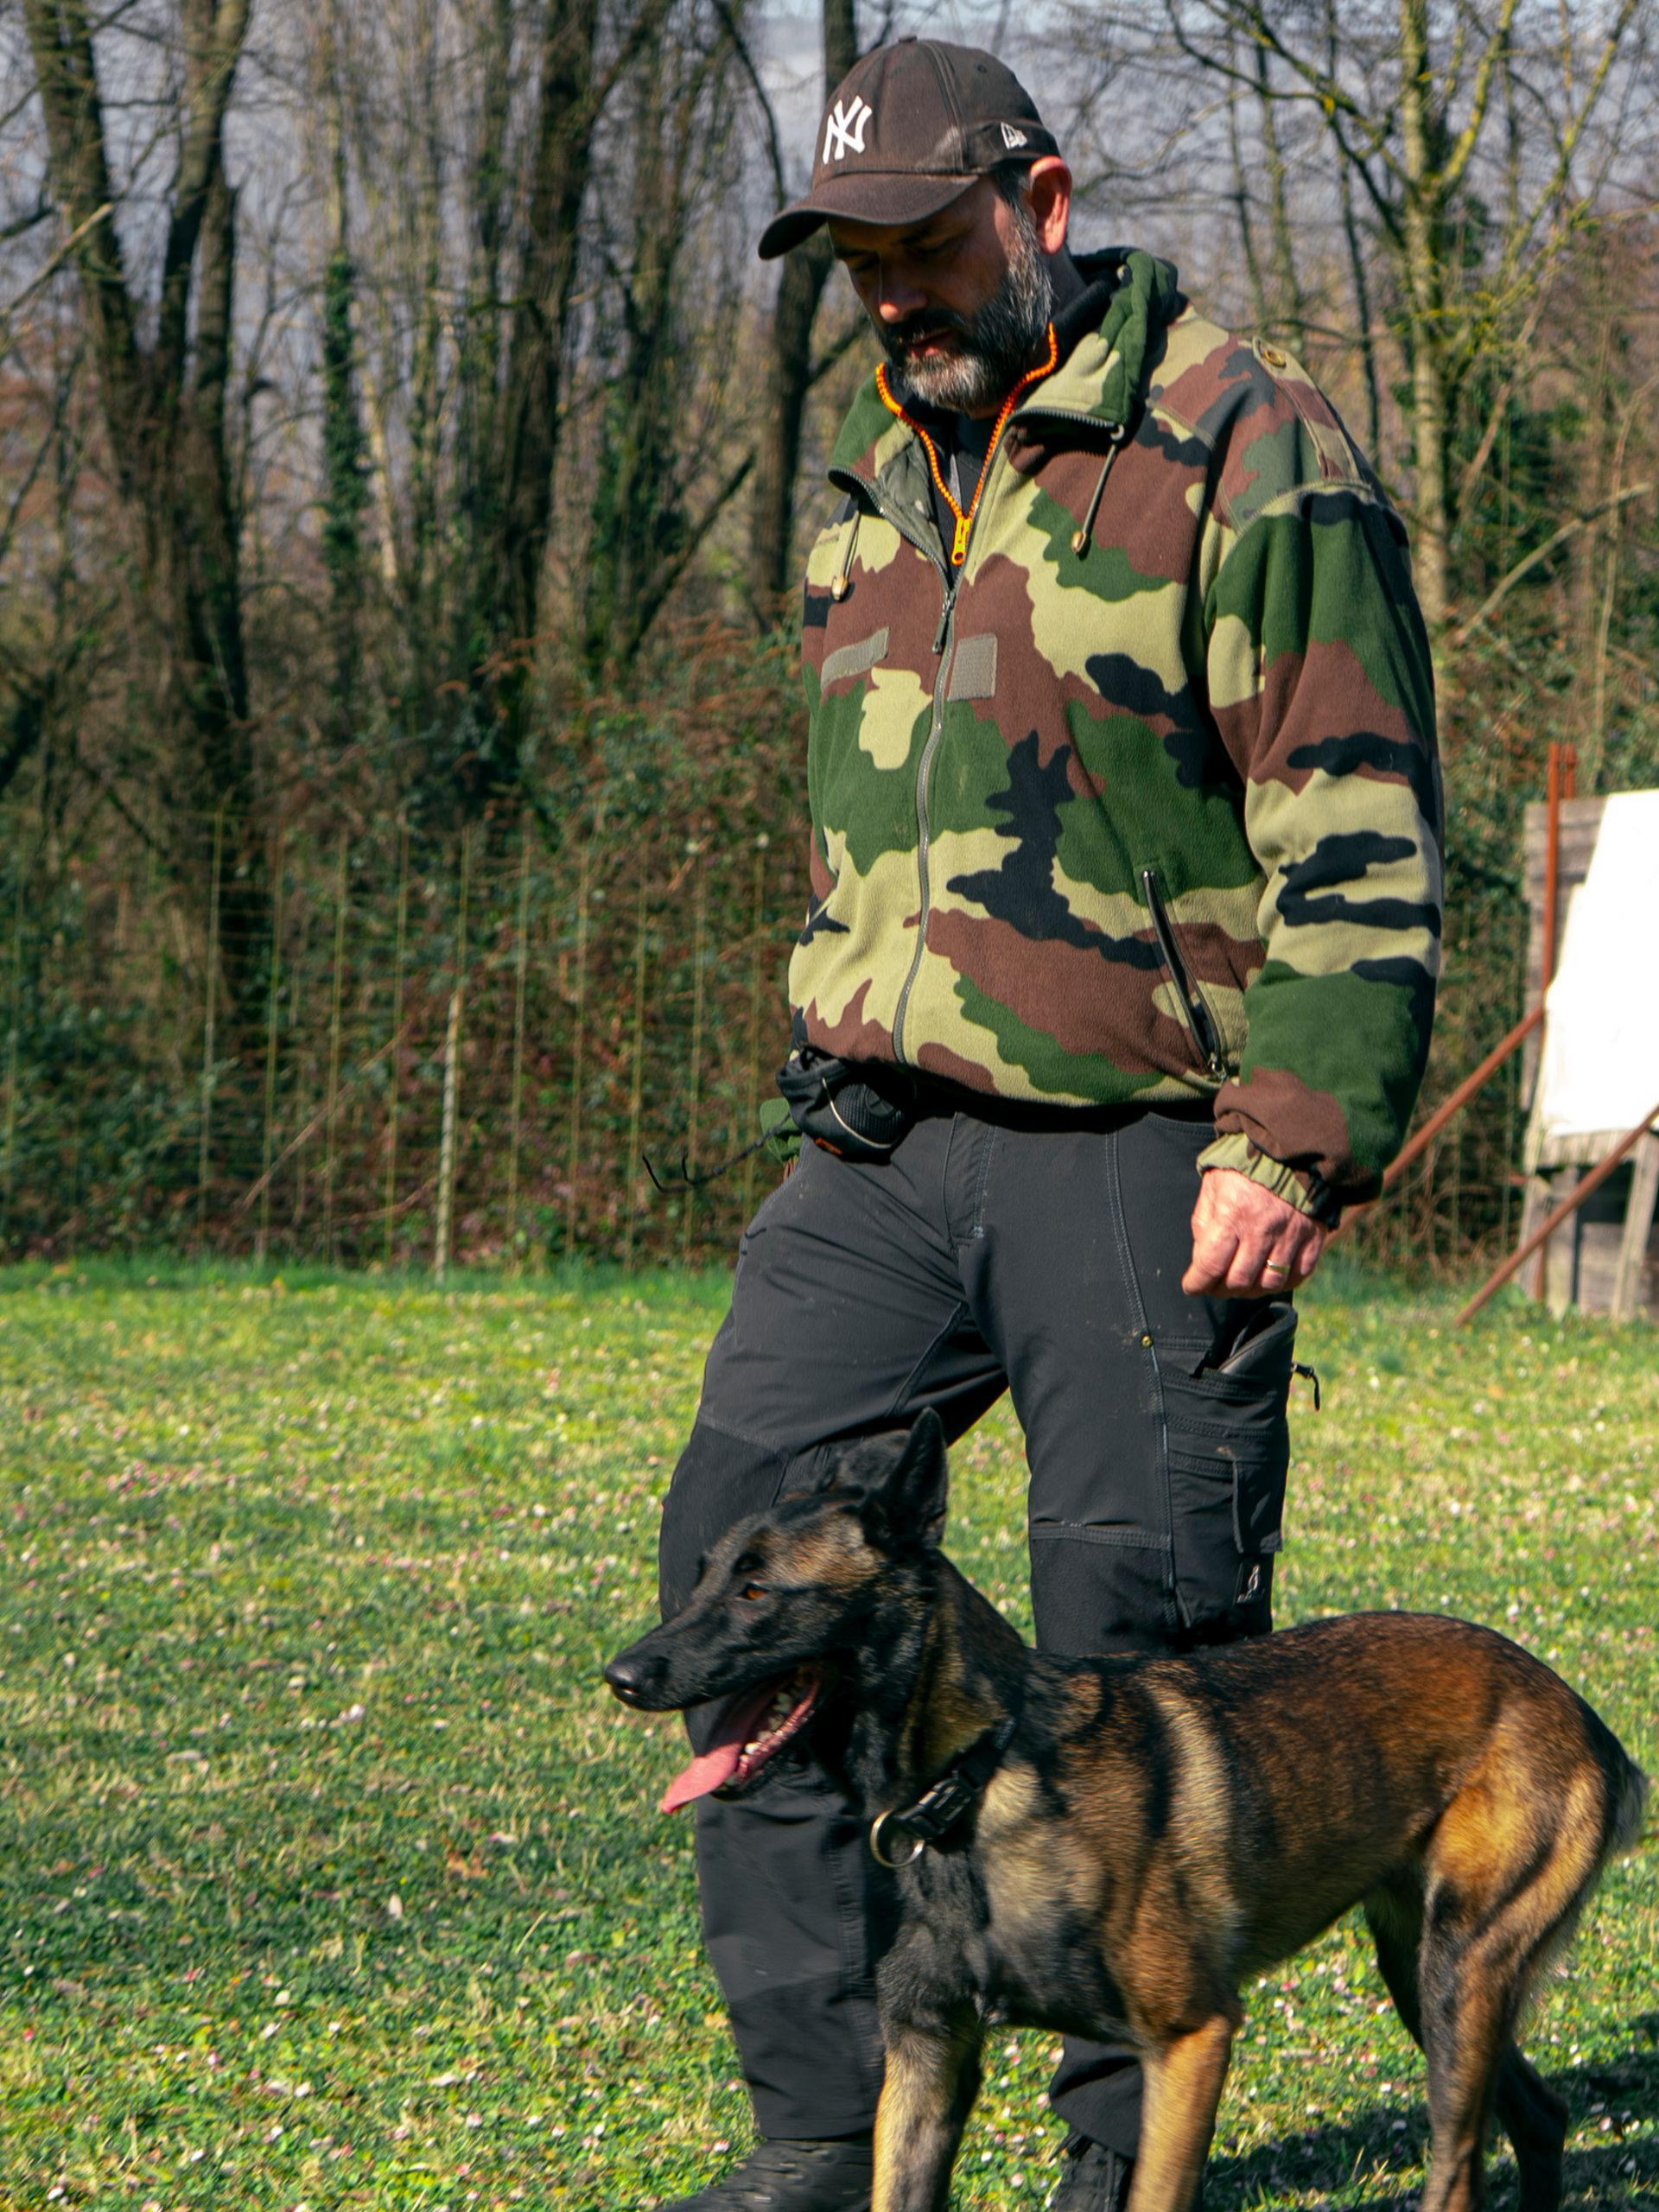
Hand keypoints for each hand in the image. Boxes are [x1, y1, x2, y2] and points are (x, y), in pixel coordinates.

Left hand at [1182, 1168, 1328, 1297]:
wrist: (1289, 1147)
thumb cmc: (1243, 1168)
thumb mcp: (1212, 1188)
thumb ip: (1204, 1224)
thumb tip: (1202, 1260)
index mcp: (1232, 1213)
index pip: (1210, 1265)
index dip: (1197, 1283)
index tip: (1192, 1287)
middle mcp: (1262, 1228)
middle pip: (1240, 1280)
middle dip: (1221, 1290)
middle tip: (1215, 1287)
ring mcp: (1291, 1234)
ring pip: (1270, 1283)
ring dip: (1251, 1291)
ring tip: (1241, 1285)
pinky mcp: (1313, 1235)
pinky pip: (1299, 1274)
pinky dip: (1283, 1283)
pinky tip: (1269, 1278)